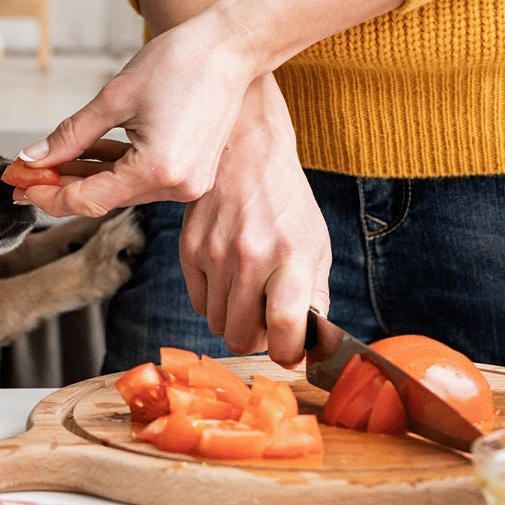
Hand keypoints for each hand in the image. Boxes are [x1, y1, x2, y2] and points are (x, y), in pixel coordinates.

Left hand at [17, 8, 256, 217]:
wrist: (232, 47)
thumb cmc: (181, 61)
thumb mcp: (115, 98)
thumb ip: (70, 135)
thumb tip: (34, 158)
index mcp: (157, 170)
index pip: (88, 200)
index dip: (48, 194)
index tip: (19, 183)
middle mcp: (176, 186)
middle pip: (104, 199)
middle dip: (61, 186)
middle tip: (24, 175)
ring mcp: (187, 183)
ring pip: (121, 190)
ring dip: (86, 177)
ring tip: (49, 162)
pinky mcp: (191, 173)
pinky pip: (141, 179)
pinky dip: (113, 168)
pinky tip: (84, 156)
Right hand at [179, 74, 330, 366]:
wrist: (245, 151)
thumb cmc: (285, 200)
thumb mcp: (315, 243)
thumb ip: (315, 294)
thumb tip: (308, 341)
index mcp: (292, 257)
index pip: (285, 326)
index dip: (288, 353)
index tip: (290, 351)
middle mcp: (251, 257)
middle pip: (242, 337)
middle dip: (257, 340)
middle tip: (267, 322)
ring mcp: (215, 254)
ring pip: (218, 325)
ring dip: (235, 321)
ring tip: (249, 295)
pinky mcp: (189, 249)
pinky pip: (199, 303)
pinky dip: (215, 301)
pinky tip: (229, 278)